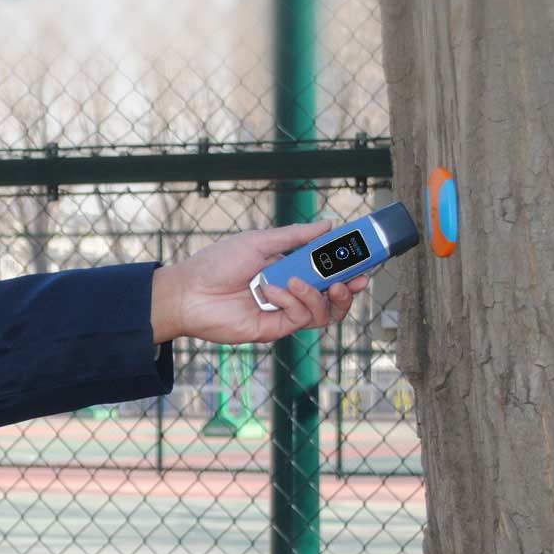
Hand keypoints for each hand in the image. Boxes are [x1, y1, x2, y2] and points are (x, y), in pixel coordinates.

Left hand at [149, 222, 368, 343]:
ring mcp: (284, 312)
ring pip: (322, 312)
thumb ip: (296, 236)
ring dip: (316, 295)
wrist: (189, 291)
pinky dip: (292, 302)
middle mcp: (290, 291)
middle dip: (348, 289)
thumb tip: (330, 225)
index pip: (327, 270)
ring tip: (295, 282)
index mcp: (289, 268)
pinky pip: (300, 319)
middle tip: (354, 280)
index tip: (365, 261)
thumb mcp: (260, 242)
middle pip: (333, 296)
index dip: (348, 268)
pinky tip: (272, 292)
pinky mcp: (274, 328)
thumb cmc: (218, 262)